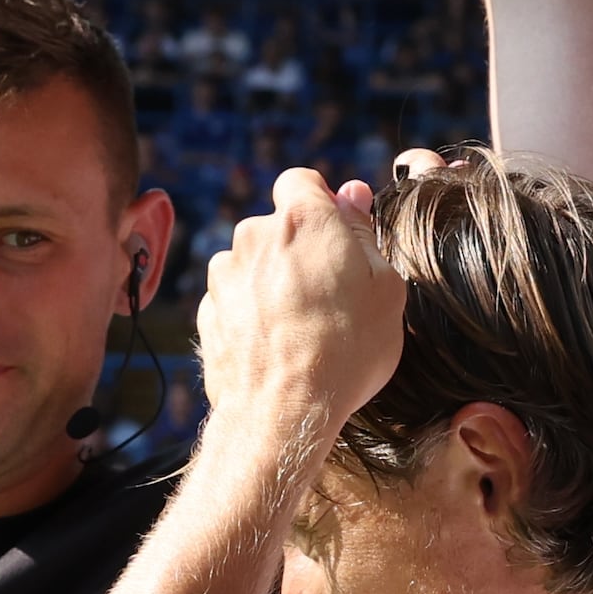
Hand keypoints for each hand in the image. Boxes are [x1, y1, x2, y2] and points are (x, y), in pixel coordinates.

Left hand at [194, 169, 401, 465]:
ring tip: (302, 327)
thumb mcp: (385, 288)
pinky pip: (235, 300)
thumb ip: (364, 233)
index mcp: (302, 219)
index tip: (338, 235)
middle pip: (277, 227)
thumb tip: (351, 195)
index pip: (301, 181)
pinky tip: (277, 346)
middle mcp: (254, 236)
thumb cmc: (347, 350)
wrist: (282, 412)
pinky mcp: (207, 312)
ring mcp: (224, 275)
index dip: (321, 204)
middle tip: (331, 293)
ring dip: (273, 283)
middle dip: (299, 250)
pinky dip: (252, 314)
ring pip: (254, 265)